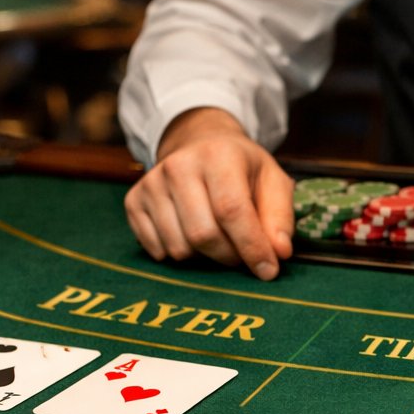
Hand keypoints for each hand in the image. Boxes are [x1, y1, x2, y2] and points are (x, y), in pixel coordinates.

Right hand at [123, 107, 293, 279]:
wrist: (200, 143)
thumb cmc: (241, 168)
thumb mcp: (272, 181)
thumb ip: (280, 216)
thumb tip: (279, 252)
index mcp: (218, 155)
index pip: (232, 211)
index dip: (251, 247)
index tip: (268, 271)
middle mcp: (179, 166)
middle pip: (203, 235)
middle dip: (229, 256)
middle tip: (242, 254)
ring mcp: (151, 183)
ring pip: (179, 247)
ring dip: (204, 257)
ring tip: (217, 237)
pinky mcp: (134, 200)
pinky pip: (156, 249)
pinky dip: (178, 254)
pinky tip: (190, 233)